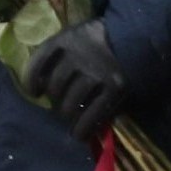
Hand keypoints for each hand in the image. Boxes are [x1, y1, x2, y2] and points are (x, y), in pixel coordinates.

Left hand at [15, 16, 129, 144]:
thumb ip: (61, 51)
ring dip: (68, 115)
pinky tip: (80, 135)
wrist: (139, 38)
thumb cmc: (103, 39)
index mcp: (66, 39)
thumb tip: (42, 82)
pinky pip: (94, 113)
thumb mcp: (79, 35)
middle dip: (54, 100)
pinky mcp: (115, 88)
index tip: (34, 92)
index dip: (31, 80)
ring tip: (70, 120)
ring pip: (72, 103)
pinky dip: (84, 127)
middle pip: (55, 86)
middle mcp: (79, 56)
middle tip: (59, 106)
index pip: (39, 61)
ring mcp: (98, 73)